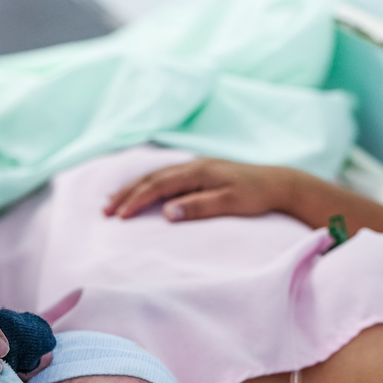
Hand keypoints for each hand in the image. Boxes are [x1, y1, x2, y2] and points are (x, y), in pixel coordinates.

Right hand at [102, 158, 297, 222]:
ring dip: (133, 188)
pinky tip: (140, 191)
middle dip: (126, 194)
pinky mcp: (200, 173)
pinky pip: (165, 177)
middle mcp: (193, 166)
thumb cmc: (256, 196)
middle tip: (104, 211)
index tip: (119, 216)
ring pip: (156, 176)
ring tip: (113, 201)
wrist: (278, 183)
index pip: (158, 186)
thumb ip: (199, 207)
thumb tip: (168, 213)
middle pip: (151, 178)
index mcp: (197, 172)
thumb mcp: (230, 204)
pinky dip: (148, 185)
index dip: (136, 200)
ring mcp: (195, 168)